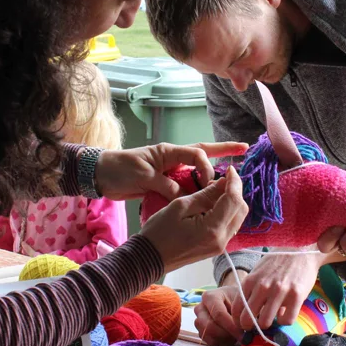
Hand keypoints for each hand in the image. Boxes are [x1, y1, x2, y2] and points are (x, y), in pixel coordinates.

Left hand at [94, 141, 246, 200]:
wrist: (100, 177)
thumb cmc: (119, 170)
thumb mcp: (142, 177)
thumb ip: (164, 185)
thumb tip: (183, 196)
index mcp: (168, 152)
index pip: (197, 154)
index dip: (207, 168)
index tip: (209, 184)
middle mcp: (172, 158)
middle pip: (203, 153)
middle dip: (224, 150)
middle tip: (244, 148)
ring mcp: (169, 170)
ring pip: (196, 170)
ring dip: (212, 173)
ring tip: (230, 179)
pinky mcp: (164, 183)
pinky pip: (186, 185)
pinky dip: (197, 190)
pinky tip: (207, 197)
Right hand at [140, 166, 247, 272]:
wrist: (149, 259)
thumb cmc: (159, 232)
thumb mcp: (180, 206)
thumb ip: (205, 194)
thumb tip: (223, 182)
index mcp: (212, 229)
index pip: (234, 200)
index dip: (235, 182)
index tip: (229, 169)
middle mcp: (221, 239)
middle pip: (241, 210)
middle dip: (235, 191)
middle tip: (221, 179)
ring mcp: (220, 246)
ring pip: (238, 217)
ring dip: (231, 201)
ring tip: (215, 190)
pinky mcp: (216, 247)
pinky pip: (229, 225)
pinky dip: (226, 211)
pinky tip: (212, 204)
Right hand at [194, 285, 243, 345]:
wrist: (231, 300)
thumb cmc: (237, 299)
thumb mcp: (242, 300)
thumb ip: (245, 312)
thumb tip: (252, 326)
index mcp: (209, 297)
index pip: (218, 314)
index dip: (232, 327)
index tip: (244, 335)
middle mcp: (200, 308)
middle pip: (209, 327)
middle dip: (227, 334)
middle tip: (241, 336)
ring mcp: (198, 320)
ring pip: (208, 335)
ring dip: (224, 339)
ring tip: (236, 335)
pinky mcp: (200, 331)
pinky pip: (209, 342)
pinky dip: (221, 343)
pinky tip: (231, 338)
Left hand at [232, 251, 324, 330]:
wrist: (300, 249)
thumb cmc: (277, 262)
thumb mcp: (258, 272)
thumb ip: (251, 290)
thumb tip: (247, 314)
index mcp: (250, 281)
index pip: (236, 309)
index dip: (238, 322)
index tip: (243, 325)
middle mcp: (262, 286)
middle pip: (248, 320)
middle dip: (250, 328)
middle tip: (256, 327)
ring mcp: (279, 291)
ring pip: (265, 322)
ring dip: (268, 325)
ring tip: (272, 319)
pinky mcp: (296, 295)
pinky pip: (286, 320)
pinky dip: (285, 321)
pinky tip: (286, 313)